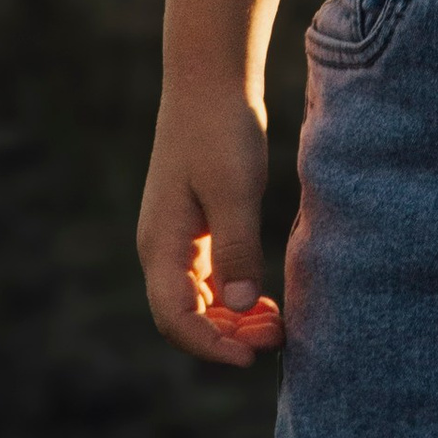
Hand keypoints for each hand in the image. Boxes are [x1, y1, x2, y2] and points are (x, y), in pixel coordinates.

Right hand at [138, 80, 286, 370]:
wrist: (209, 81)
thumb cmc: (220, 130)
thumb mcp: (234, 189)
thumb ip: (236, 248)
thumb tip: (240, 306)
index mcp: (161, 244)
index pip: (175, 318)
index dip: (210, 345)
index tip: (251, 356)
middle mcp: (162, 249)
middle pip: (186, 317)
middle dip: (227, 337)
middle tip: (276, 339)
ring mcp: (177, 239)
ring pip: (199, 302)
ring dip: (232, 321)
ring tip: (276, 326)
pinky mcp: (196, 228)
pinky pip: (210, 280)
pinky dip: (234, 298)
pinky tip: (265, 303)